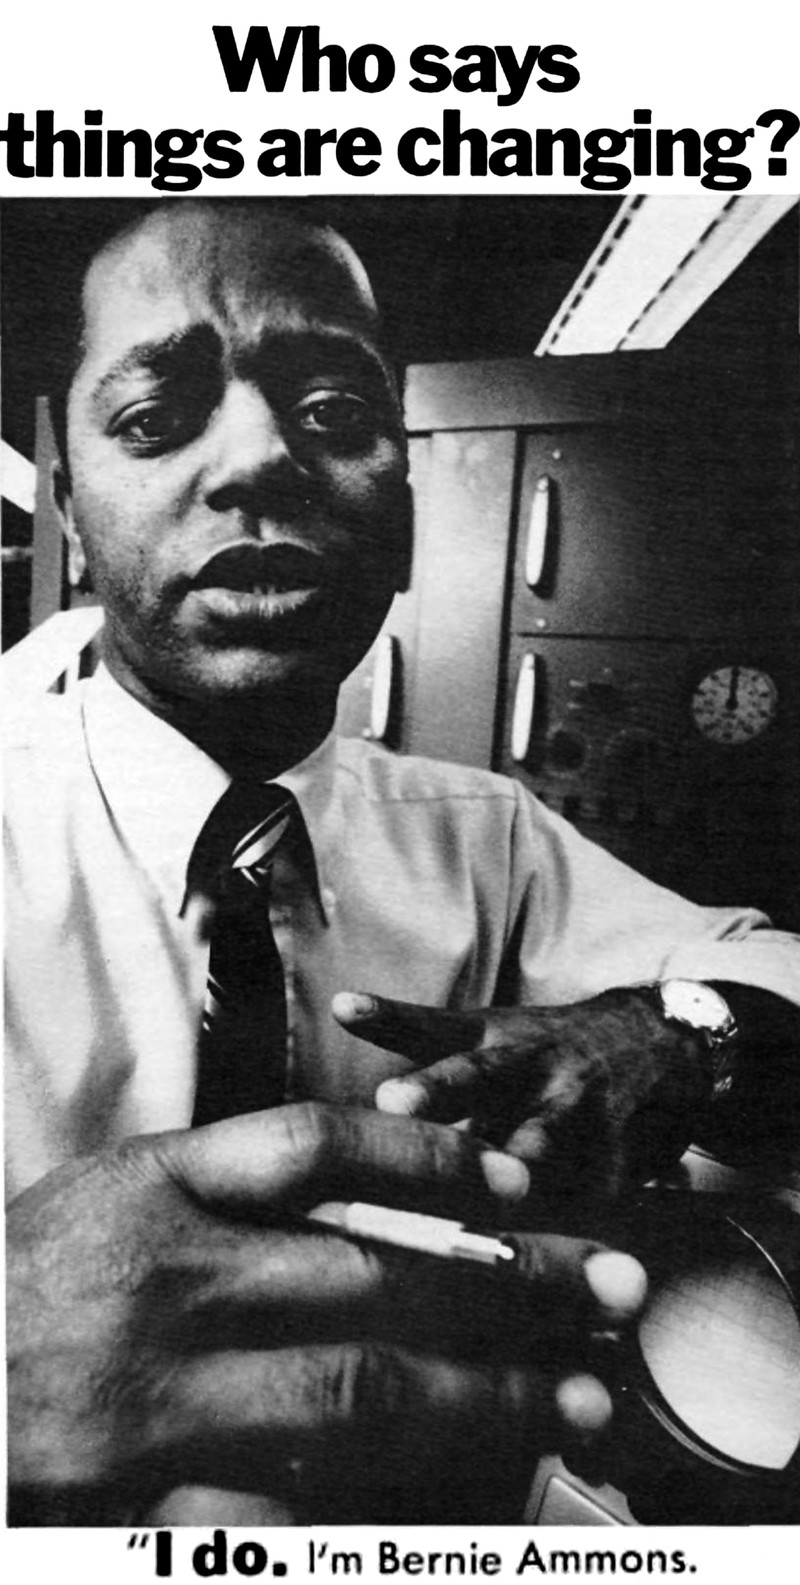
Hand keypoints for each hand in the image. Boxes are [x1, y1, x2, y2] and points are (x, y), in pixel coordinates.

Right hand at [7, 1103, 644, 1524]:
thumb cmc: (33, 1278)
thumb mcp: (117, 1195)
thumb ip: (232, 1190)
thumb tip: (390, 1192)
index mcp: (156, 1187)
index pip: (318, 1151)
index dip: (433, 1160)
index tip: (519, 1183)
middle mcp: (165, 1281)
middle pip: (372, 1272)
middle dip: (509, 1280)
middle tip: (611, 1289)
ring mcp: (155, 1396)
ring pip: (353, 1390)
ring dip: (483, 1393)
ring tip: (576, 1396)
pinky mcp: (140, 1494)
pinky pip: (289, 1500)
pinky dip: (383, 1493)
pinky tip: (464, 1489)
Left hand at [333, 988, 710, 1195]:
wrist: (656, 1045)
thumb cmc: (541, 1053)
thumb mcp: (486, 1035)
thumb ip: (417, 1046)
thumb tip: (338, 1035)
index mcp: (487, 1038)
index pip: (427, 1025)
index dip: (385, 1016)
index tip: (344, 1007)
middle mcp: (524, 1063)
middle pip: (473, 1074)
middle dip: (433, 1091)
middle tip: (392, 1101)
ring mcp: (571, 1104)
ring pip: (535, 1138)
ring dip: (512, 1160)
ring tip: (496, 1185)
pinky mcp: (613, 1149)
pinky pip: (587, 1191)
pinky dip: (568, 1221)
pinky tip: (558, 1253)